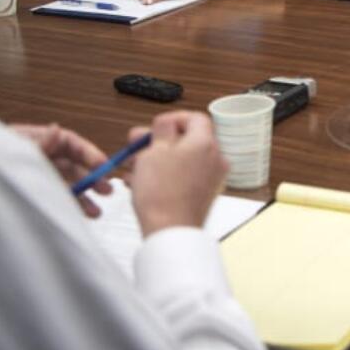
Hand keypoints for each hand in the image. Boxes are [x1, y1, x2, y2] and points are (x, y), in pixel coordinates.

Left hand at [12, 123, 110, 216]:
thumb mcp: (8, 150)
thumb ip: (35, 144)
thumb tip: (56, 129)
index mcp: (32, 140)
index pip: (68, 142)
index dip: (88, 152)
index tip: (103, 164)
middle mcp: (38, 157)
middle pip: (71, 165)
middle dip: (91, 177)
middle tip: (107, 189)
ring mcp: (34, 175)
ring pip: (65, 184)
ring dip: (83, 196)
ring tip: (96, 212)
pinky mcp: (30, 194)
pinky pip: (54, 197)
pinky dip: (67, 206)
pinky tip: (77, 215)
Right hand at [127, 111, 227, 236]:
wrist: (171, 231)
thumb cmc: (162, 194)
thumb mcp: (153, 151)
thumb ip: (160, 131)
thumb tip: (164, 123)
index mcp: (205, 143)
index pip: (195, 118)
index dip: (173, 119)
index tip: (155, 127)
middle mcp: (215, 158)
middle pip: (187, 140)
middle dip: (159, 142)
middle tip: (138, 147)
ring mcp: (212, 178)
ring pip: (183, 160)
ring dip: (158, 160)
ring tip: (134, 169)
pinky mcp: (205, 194)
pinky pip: (185, 177)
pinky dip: (167, 175)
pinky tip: (143, 183)